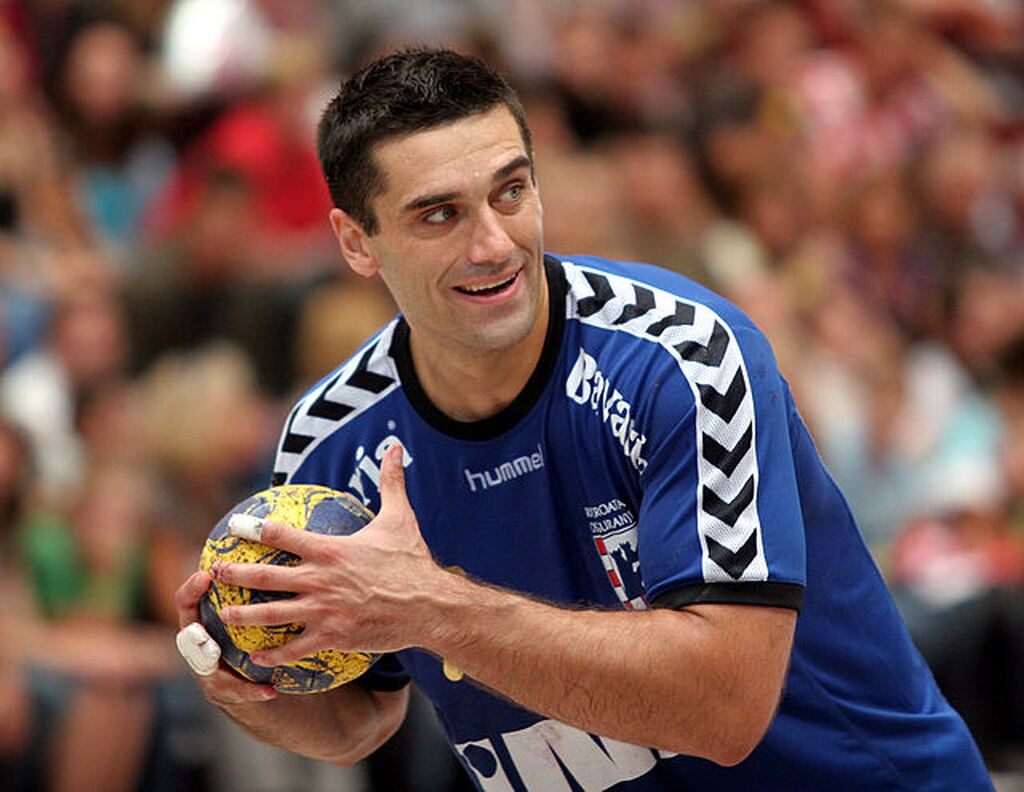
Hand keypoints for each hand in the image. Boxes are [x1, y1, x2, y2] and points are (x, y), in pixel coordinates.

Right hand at [173, 570, 276, 704]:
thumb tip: (288, 548)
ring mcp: (207, 669)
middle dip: (192, 633)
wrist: (258, 673)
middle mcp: (199, 643)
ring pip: (205, 667)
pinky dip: (252, 690)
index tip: (206, 576)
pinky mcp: (223, 691)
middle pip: (188, 637)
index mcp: (204, 617)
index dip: (192, 589)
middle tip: (202, 630)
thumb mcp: (255, 605)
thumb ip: (261, 583)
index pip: (188, 601)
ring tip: (221, 660)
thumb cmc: (259, 629)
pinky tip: (270, 689)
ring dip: (213, 664)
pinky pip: (235, 691)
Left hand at [211, 444, 443, 664]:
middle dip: (236, 573)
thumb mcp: (400, 518)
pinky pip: (296, 649)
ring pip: (273, 616)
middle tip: (215, 572)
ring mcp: (324, 611)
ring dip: (244, 616)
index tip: (235, 524)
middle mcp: (320, 580)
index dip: (254, 528)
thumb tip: (394, 447)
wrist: (430, 605)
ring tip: (223, 615)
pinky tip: (259, 660)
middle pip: (266, 577)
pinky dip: (275, 656)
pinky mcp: (333, 637)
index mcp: (329, 550)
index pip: (282, 535)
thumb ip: (391, 482)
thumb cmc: (413, 561)